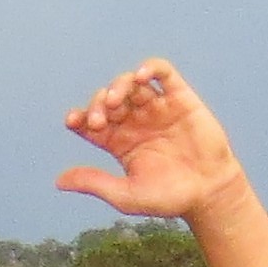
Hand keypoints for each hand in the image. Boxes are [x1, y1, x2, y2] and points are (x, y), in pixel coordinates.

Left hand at [58, 59, 248, 222]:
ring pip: (131, 84)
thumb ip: (95, 183)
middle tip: (99, 120)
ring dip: (118, 86)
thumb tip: (58, 181)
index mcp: (119, 142)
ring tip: (116, 101)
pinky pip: (162, 72)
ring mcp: (157, 108)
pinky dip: (150, 68)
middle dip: (99, 104)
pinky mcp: (180, 98)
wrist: (208, 193)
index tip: (74, 121)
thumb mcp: (126, 195)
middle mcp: (136, 121)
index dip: (80, 117)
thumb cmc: (169, 198)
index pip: (92, 122)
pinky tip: (140, 76)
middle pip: (108, 100)